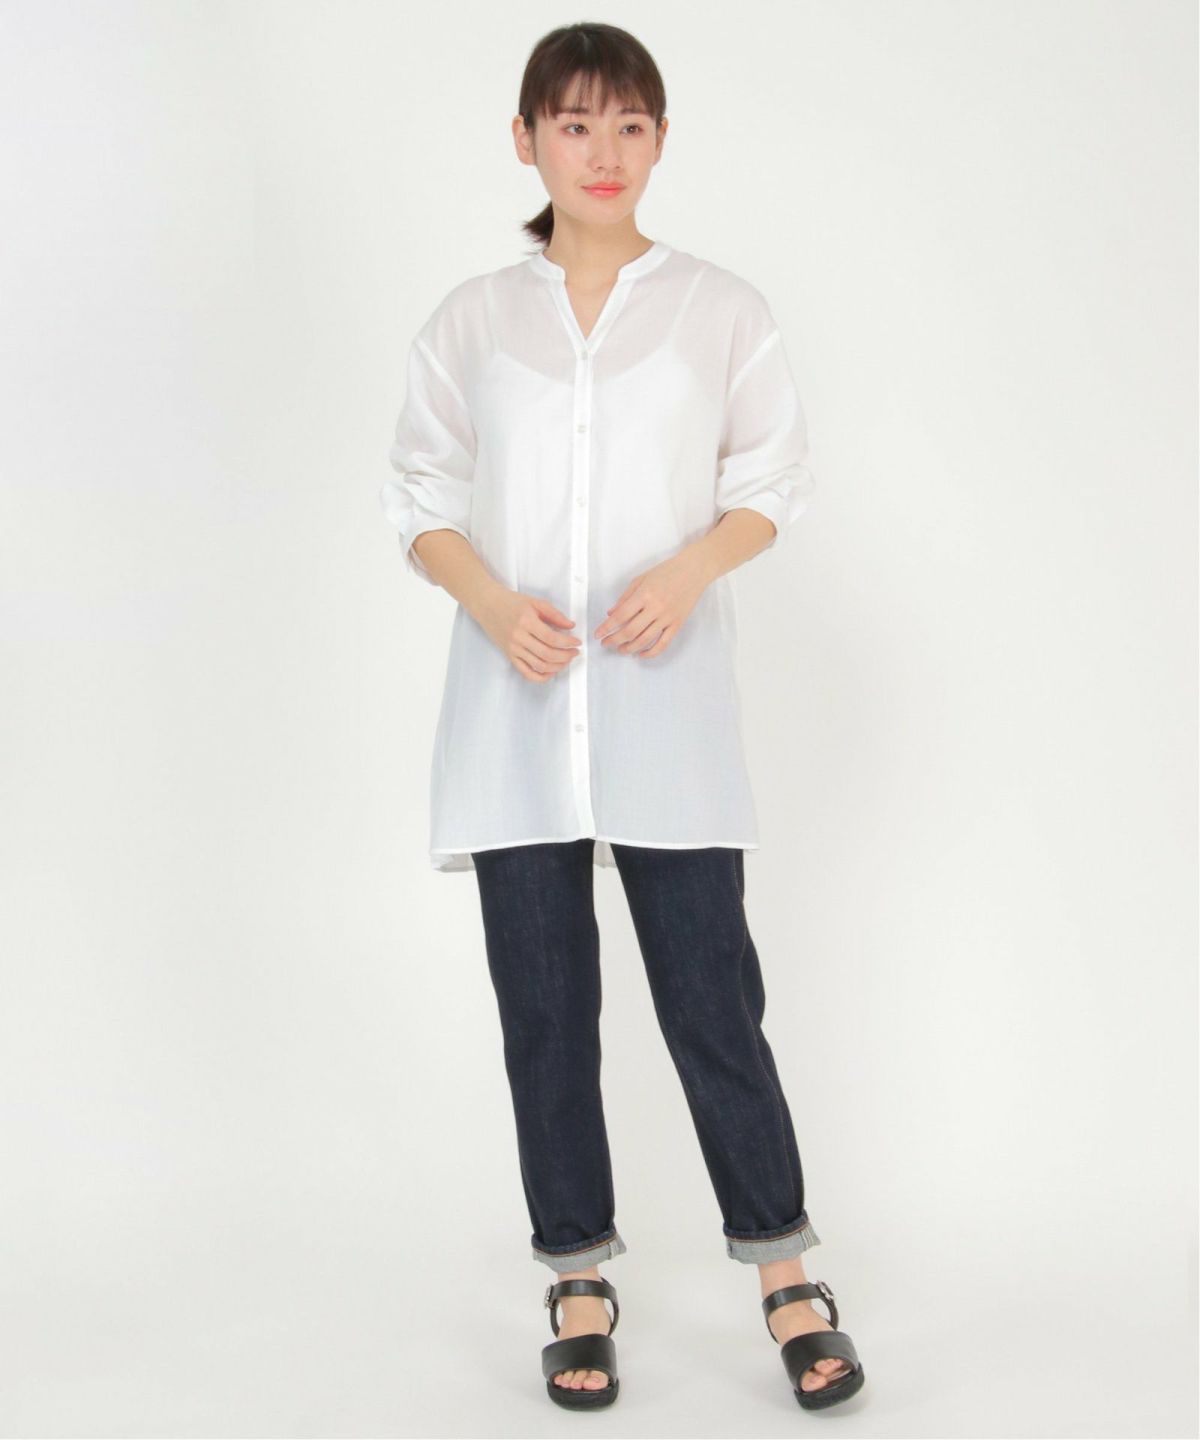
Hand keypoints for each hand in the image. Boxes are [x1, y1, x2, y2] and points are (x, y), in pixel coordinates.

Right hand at [476, 587, 581, 683]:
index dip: (568, 643)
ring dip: (557, 666)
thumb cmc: (511, 602)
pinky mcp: (509, 656)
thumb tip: (570, 626)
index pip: (552, 638)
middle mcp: (519, 637)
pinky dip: (540, 677)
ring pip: (539, 665)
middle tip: (574, 652)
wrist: (487, 605)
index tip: (577, 643)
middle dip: (566, 656)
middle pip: (547, 654)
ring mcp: (513, 649)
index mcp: (526, 621)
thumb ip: (554, 614)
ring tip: (566, 660)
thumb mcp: (535, 602)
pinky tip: (551, 672)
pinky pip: (526, 672)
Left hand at [595, 549, 710, 658]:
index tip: (598, 634)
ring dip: (629, 648)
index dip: (606, 628)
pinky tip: (641, 654)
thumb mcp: (641, 579)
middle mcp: (655, 608)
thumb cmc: (667, 571)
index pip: (620, 616)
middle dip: (614, 640)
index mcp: (644, 594)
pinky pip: (663, 644)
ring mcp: (668, 618)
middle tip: (606, 644)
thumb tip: (611, 614)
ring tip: (620, 649)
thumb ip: (625, 597)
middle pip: (630, 631)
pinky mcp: (677, 624)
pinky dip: (650, 653)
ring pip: (645, 640)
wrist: (694, 570)